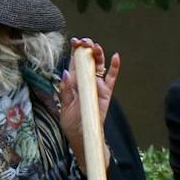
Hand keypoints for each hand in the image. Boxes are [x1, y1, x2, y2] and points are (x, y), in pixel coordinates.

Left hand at [58, 38, 119, 169]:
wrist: (84, 138)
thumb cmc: (73, 124)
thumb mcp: (64, 107)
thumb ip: (65, 91)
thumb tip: (65, 73)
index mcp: (73, 84)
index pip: (74, 64)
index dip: (74, 52)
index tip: (74, 41)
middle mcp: (85, 82)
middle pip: (87, 62)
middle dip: (86, 49)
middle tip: (84, 41)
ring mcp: (97, 86)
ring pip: (99, 67)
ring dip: (98, 55)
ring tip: (96, 47)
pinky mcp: (106, 93)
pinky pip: (112, 79)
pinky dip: (115, 68)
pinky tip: (115, 57)